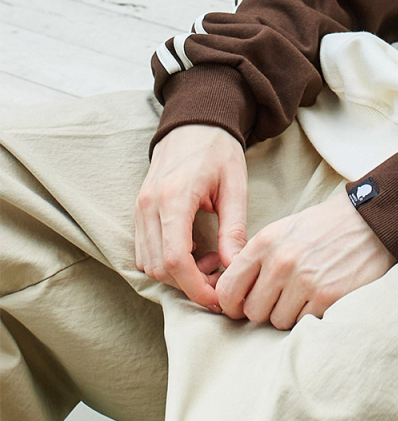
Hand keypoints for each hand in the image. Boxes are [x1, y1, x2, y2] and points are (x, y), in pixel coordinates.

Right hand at [134, 127, 248, 309]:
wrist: (193, 122)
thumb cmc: (218, 151)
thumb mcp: (235, 188)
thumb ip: (234, 231)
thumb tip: (234, 269)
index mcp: (173, 197)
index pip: (174, 260)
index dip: (196, 288)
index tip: (219, 298)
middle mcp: (148, 205)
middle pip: (160, 268)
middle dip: (190, 285)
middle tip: (221, 278)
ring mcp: (139, 209)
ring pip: (149, 264)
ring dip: (178, 276)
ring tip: (210, 261)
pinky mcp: (138, 212)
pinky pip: (145, 252)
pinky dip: (167, 263)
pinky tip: (194, 252)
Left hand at [213, 193, 391, 329]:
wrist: (370, 222)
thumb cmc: (323, 228)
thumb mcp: (282, 231)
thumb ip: (256, 258)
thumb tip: (232, 291)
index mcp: (265, 243)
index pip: (229, 288)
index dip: (230, 304)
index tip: (239, 307)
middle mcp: (281, 262)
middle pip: (253, 311)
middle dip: (264, 310)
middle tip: (280, 299)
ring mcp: (304, 281)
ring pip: (277, 321)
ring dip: (288, 314)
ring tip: (304, 295)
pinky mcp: (326, 297)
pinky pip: (303, 323)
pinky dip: (310, 316)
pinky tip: (320, 297)